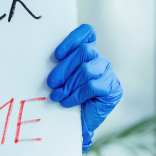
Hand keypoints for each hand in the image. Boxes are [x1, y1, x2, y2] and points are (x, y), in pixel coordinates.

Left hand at [46, 24, 121, 152]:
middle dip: (63, 68)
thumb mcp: (59, 78)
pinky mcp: (113, 88)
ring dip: (68, 84)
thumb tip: (42, 60)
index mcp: (87, 50)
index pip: (87, 32)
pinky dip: (76, 95)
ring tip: (56, 96)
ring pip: (87, 69)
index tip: (57, 54)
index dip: (73, 39)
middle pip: (84, 51)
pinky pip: (92, 86)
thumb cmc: (65, 96)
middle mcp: (99, 59)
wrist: (76, 122)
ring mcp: (108, 73)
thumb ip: (58, 65)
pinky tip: (66, 102)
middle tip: (50, 83)